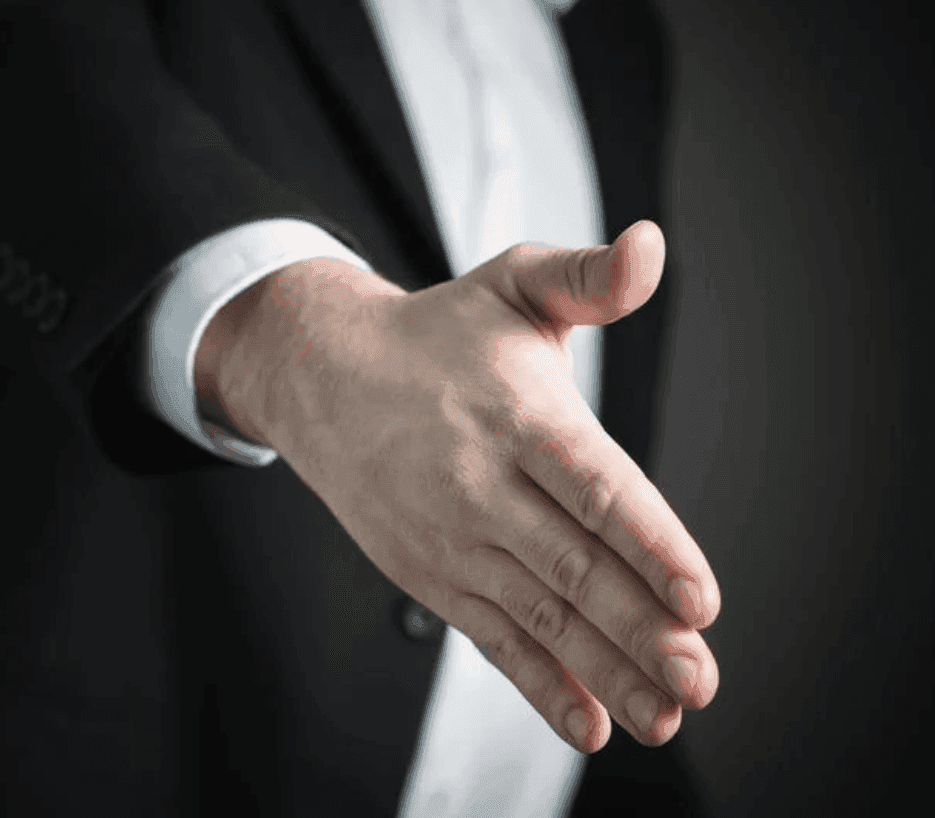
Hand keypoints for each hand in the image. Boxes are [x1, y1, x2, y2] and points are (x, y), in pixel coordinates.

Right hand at [203, 220, 720, 752]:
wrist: (323, 378)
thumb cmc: (437, 335)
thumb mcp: (512, 284)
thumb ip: (588, 277)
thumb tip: (651, 245)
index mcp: (515, 414)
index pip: (592, 486)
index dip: (648, 542)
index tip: (700, 596)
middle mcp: (481, 484)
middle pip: (571, 565)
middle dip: (638, 627)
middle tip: (698, 677)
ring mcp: (453, 537)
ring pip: (537, 614)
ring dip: (601, 669)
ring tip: (662, 715)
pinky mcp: (434, 574)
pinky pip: (492, 637)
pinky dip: (539, 684)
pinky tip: (586, 722)